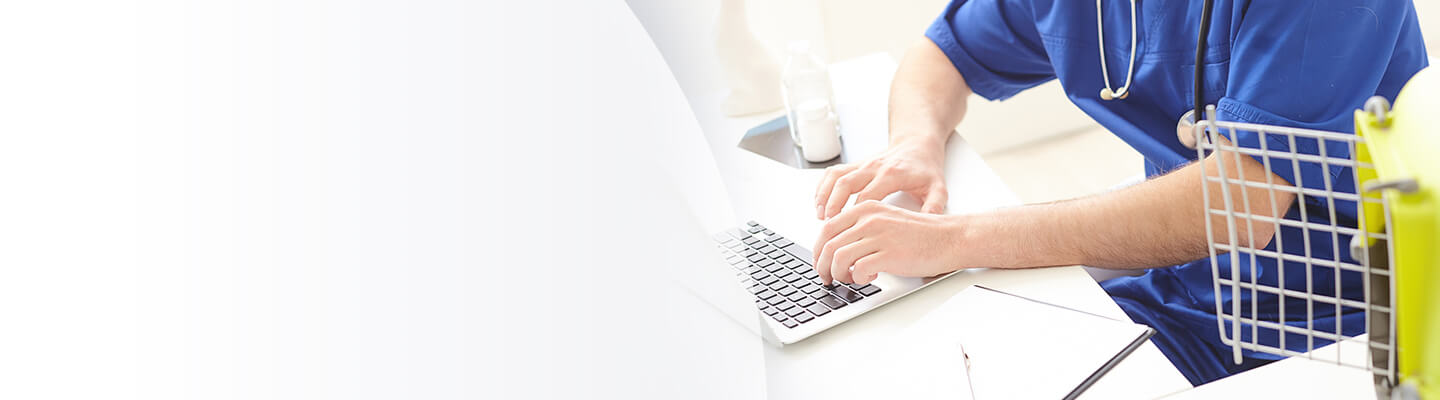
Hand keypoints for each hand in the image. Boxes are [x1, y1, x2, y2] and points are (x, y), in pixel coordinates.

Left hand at [812, 200, 968, 284]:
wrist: (949, 238)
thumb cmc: (920, 234)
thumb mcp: (885, 221)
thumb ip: (862, 229)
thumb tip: (837, 249)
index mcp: (866, 209)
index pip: (827, 228)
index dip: (818, 249)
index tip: (820, 262)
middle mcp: (869, 219)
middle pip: (828, 244)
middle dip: (822, 266)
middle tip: (827, 278)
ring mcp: (878, 236)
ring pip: (838, 257)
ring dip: (838, 274)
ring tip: (850, 279)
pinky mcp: (889, 254)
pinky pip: (858, 269)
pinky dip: (858, 278)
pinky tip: (870, 276)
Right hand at [813, 138, 947, 219]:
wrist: (918, 144)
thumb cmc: (926, 168)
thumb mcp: (938, 187)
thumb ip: (935, 206)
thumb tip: (928, 225)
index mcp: (892, 174)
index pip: (867, 196)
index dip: (855, 214)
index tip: (849, 232)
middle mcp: (874, 167)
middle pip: (845, 184)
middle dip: (833, 205)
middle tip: (828, 226)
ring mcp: (863, 164)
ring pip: (836, 177)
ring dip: (824, 195)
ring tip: (820, 215)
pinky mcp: (856, 164)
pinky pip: (833, 172)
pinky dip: (823, 186)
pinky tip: (819, 202)